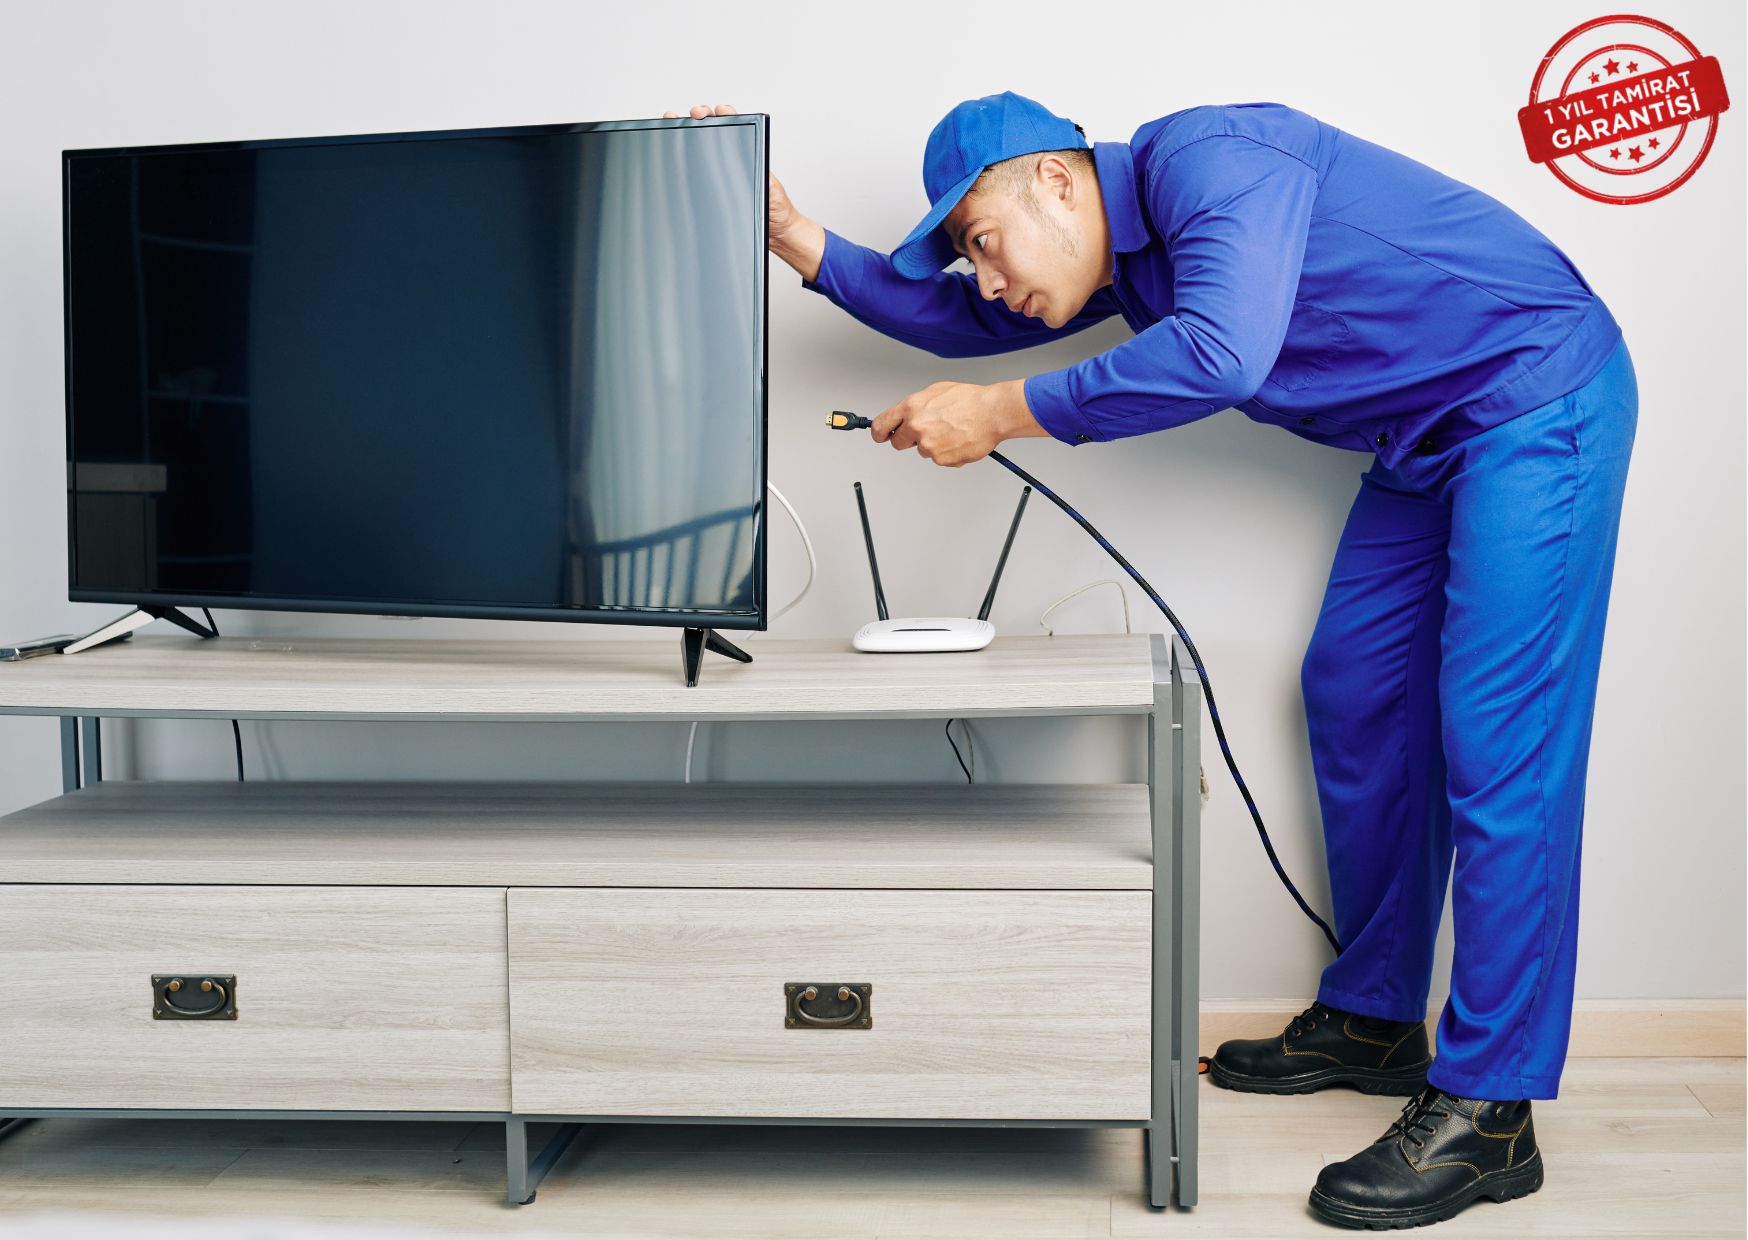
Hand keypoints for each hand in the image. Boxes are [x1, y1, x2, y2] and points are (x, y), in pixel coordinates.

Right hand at [661, 102, 821, 279]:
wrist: (773, 232)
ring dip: (685, 132)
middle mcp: (732, 159)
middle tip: (695, 115)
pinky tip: (673, 154)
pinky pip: (693, 169)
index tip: (717, 110)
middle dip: (699, 116)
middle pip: (710, 130)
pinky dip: (681, 159)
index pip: (733, 125)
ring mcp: (718, 172)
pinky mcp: (708, 187)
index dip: (723, 113)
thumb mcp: (772, 188)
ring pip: (697, 146)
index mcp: (748, 152)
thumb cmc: (776, 209)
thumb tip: (755, 166)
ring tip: (676, 123)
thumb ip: (764, 176)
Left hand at [870, 379, 1044, 467]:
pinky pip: (939, 459)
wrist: (991, 413)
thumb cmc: (969, 400)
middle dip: (908, 440)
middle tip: (926, 432)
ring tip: (951, 431)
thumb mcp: (935, 391)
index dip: (879, 432)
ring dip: (932, 444)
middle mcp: (916, 427)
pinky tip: (958, 439)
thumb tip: (904, 414)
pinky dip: (947, 452)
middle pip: (898, 443)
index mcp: (911, 407)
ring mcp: (928, 445)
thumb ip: (915, 405)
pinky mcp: (941, 459)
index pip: (882, 425)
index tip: (880, 435)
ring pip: (922, 450)